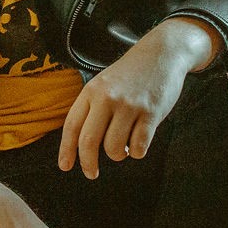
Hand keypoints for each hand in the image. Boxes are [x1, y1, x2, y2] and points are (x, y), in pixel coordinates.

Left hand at [57, 17, 215, 176]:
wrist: (162, 54)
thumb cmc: (130, 74)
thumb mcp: (104, 84)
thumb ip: (92, 108)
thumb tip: (82, 144)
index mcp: (91, 91)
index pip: (72, 125)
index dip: (66, 149)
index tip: (65, 166)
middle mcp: (107, 98)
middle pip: (89, 141)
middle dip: (88, 163)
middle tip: (91, 173)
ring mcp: (130, 105)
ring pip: (114, 147)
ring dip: (118, 154)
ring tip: (123, 147)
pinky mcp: (151, 112)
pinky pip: (138, 146)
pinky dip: (137, 151)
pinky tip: (139, 142)